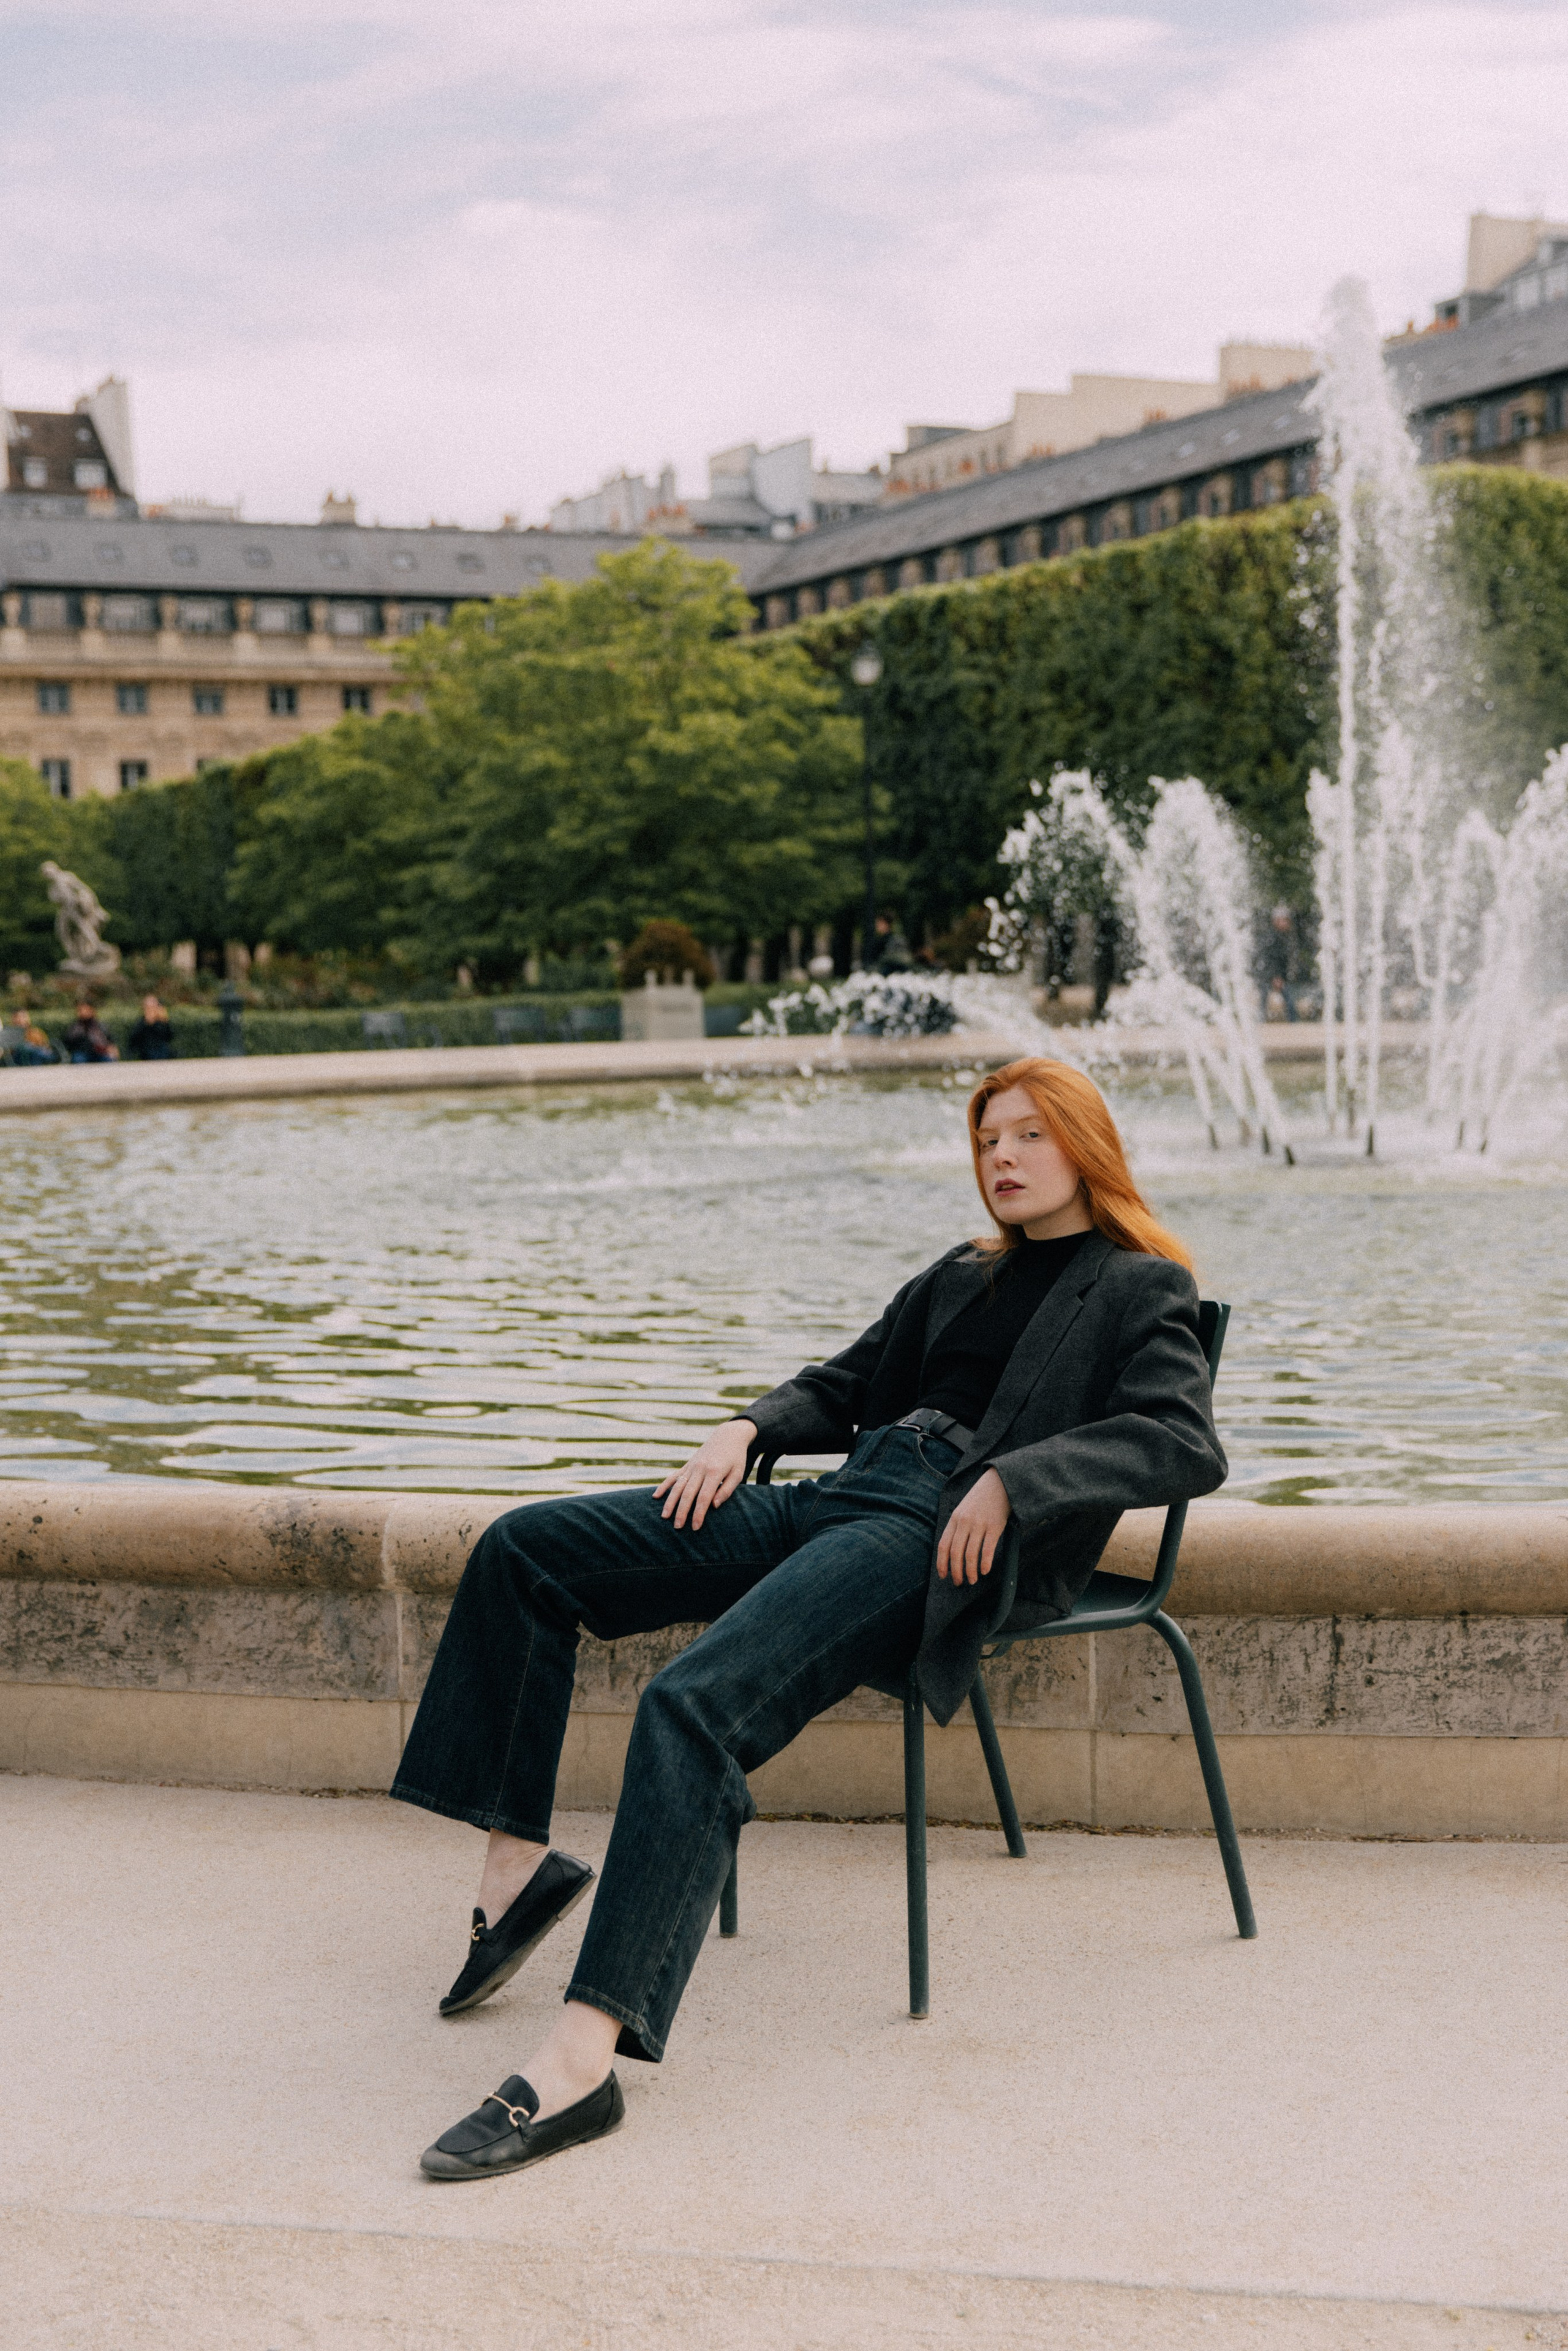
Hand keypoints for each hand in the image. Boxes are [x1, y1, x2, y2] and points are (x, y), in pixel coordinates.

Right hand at [654, 1419, 757, 1530]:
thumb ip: (726, 1490)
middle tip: (677, 1527)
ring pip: (677, 1485)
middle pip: (688, 1493)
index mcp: (714, 1472)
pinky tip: (655, 1496)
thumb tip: (713, 1506)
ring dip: (670, 1501)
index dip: (699, 1513)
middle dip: (681, 1511)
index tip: (695, 1527)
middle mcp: (700, 1469)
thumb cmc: (736, 1458)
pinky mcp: (687, 1465)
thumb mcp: (738, 1473)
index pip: (704, 1497)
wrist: (728, 1436)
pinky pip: (673, 1476)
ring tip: (664, 1516)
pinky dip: (664, 1485)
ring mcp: (692, 1466)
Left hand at [935, 1467, 1011, 1585]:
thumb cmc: (981, 1499)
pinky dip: (985, 1563)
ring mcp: (980, 1524)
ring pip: (970, 1554)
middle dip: (955, 1572)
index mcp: (954, 1519)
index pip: (943, 1545)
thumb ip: (957, 1527)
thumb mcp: (963, 1509)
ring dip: (970, 1571)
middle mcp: (964, 1522)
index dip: (942, 1563)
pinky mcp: (995, 1526)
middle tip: (958, 1583)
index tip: (943, 1576)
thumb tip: (951, 1550)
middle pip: (955, 1553)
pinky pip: (987, 1550)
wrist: (1001, 1482)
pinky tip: (985, 1571)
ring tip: (973, 1580)